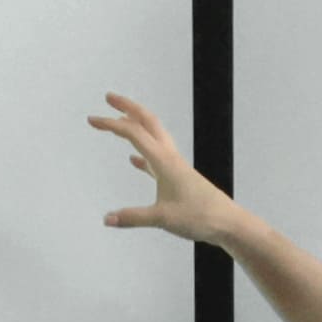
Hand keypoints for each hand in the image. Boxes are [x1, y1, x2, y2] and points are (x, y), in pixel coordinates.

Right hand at [90, 92, 243, 247]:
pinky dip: (142, 153)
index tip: (92, 119)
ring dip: (136, 124)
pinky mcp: (178, 178)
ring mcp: (175, 166)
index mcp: (164, 162)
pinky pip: (156, 159)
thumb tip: (108, 218)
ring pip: (154, 136)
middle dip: (128, 108)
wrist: (228, 222)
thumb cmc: (201, 216)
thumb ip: (133, 217)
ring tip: (121, 120)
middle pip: (148, 123)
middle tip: (110, 98)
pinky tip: (134, 160)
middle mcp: (170, 158)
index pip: (134, 134)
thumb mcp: (163, 218)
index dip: (111, 124)